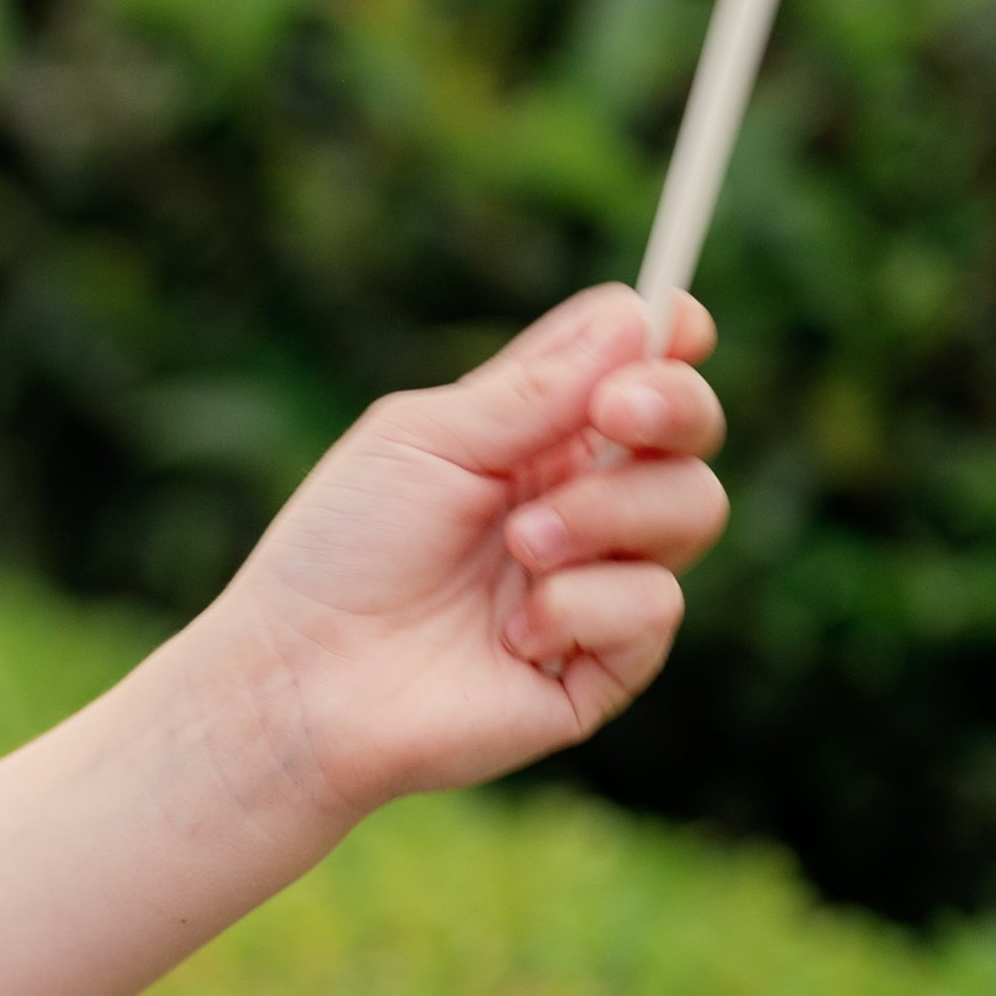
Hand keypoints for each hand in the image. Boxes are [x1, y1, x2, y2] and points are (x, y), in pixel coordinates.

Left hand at [202, 285, 728, 825]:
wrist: (304, 681)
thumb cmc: (342, 550)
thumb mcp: (426, 441)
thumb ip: (534, 388)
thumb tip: (639, 314)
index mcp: (535, 436)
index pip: (634, 369)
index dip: (667, 340)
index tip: (681, 323)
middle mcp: (581, 501)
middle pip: (690, 433)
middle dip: (673, 408)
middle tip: (615, 414)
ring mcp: (599, 582)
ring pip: (691, 509)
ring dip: (606, 514)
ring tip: (519, 545)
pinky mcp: (606, 665)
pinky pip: (656, 606)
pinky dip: (584, 606)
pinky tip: (513, 634)